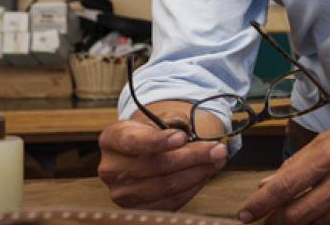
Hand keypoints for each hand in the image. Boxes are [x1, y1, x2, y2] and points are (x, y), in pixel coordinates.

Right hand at [98, 117, 228, 210]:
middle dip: (193, 157)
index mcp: (112, 139)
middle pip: (156, 166)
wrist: (140, 154)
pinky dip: (192, 188)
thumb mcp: (156, 119)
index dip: (159, 141)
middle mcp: (111, 169)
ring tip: (217, 160)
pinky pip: (170, 202)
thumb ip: (173, 122)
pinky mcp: (137, 210)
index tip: (182, 137)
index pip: (134, 142)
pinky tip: (204, 175)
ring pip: (166, 186)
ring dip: (197, 173)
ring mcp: (122, 194)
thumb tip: (192, 134)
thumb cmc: (151, 133)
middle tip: (219, 149)